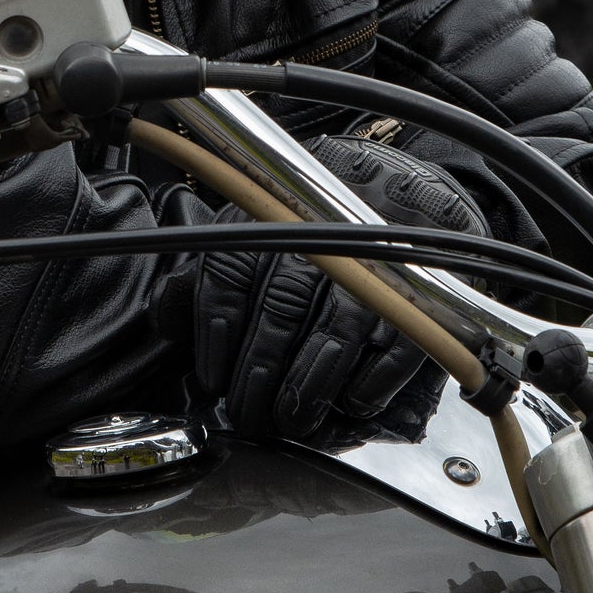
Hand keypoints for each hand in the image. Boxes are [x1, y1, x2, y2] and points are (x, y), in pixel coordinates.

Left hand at [159, 132, 486, 441]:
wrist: (399, 176)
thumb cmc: (312, 219)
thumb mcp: (252, 227)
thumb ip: (209, 270)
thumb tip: (168, 319)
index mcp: (273, 208)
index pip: (233, 267)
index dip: (217, 330)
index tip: (212, 377)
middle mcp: (324, 226)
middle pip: (283, 304)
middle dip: (260, 369)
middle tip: (250, 412)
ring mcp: (377, 253)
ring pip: (338, 324)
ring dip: (312, 382)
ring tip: (294, 416)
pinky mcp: (424, 283)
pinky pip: (400, 337)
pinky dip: (375, 378)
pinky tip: (353, 401)